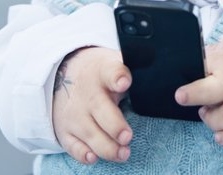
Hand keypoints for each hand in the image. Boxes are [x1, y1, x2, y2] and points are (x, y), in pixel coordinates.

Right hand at [51, 47, 132, 163]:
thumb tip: (158, 74)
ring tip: (123, 153)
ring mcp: (74, 113)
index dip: (118, 77)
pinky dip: (82, 153)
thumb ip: (133, 70)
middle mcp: (87, 93)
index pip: (110, 72)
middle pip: (100, 109)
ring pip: (89, 132)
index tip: (125, 83)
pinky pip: (73, 145)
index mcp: (102, 73)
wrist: (64, 78)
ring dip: (106, 146)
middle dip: (114, 125)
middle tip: (127, 136)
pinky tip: (93, 157)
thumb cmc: (102, 76)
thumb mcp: (114, 65)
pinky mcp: (66, 131)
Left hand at [175, 35, 222, 147]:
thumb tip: (191, 59)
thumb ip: (215, 54)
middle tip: (182, 96)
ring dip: (210, 118)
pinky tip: (222, 130)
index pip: (198, 66)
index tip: (181, 78)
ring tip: (217, 109)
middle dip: (190, 95)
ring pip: (213, 122)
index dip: (189, 72)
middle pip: (203, 93)